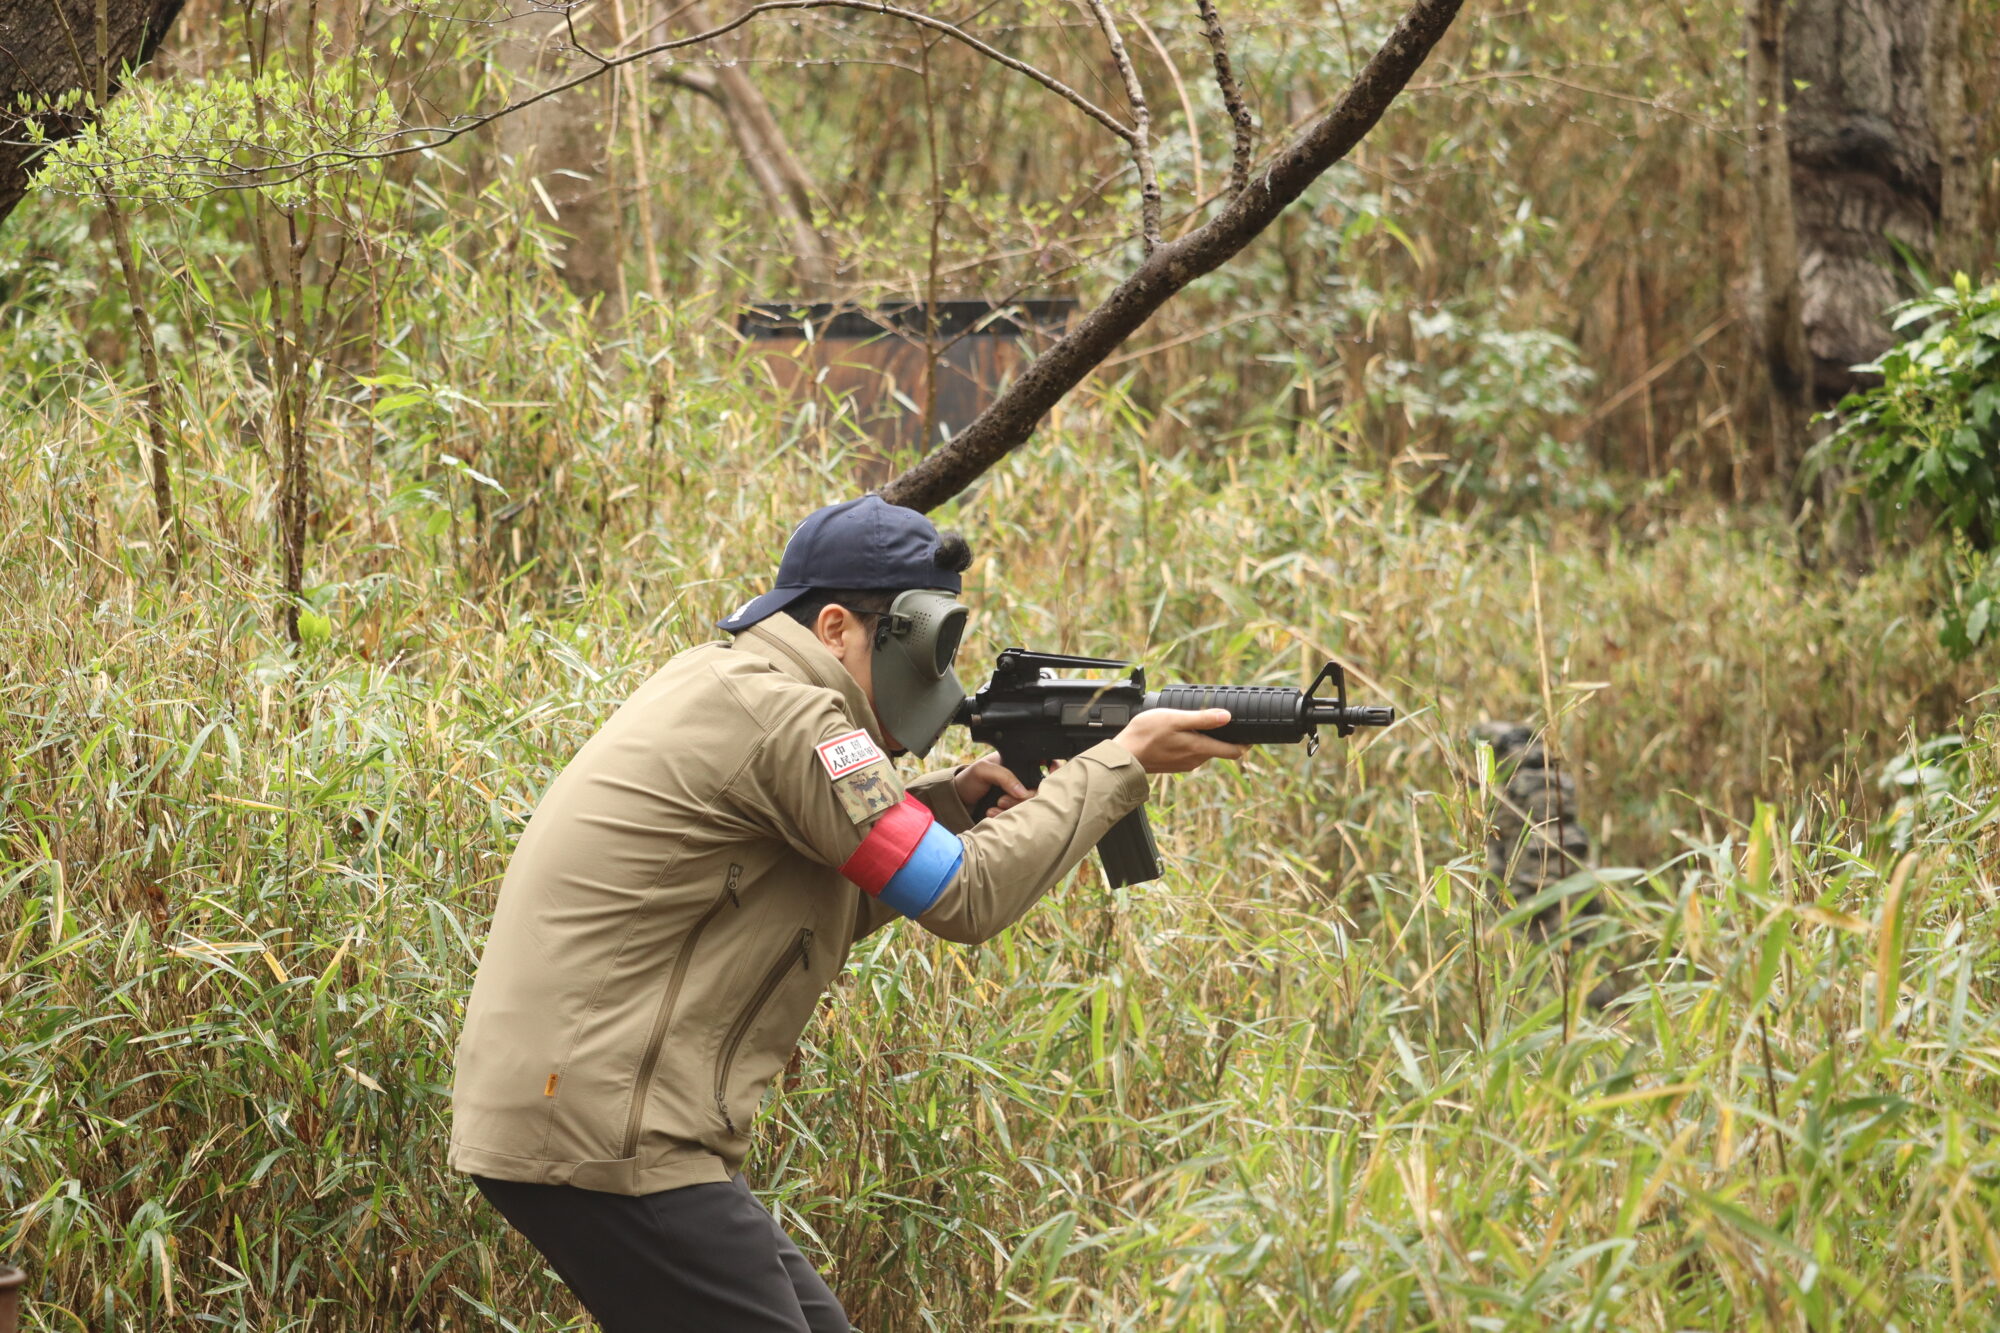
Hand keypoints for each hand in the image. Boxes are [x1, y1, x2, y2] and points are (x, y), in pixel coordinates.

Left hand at [953, 753, 1035, 813]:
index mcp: (1018, 764)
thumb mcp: (984, 770)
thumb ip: (1005, 776)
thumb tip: (1024, 793)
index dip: (1048, 772)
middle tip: (1001, 800)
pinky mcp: (1013, 810)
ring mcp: (1018, 796)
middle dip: (1021, 799)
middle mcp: (1022, 780)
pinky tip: (992, 812)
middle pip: (1037, 792)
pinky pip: (1019, 816)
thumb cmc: (969, 780)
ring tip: (996, 805)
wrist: (958, 801)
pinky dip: (1006, 815)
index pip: (1040, 768)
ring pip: (1029, 806)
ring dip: (1012, 808)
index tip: (1038, 781)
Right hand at [1111, 708, 1247, 772]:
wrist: (1123, 756)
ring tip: (1199, 721)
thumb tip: (1227, 717)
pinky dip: (1193, 743)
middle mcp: (1196, 760)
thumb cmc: (1146, 735)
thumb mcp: (1175, 719)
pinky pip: (1192, 753)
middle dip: (1224, 736)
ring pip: (1205, 750)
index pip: (1234, 752)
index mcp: (1200, 749)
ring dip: (1207, 739)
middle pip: (1220, 749)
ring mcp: (1185, 764)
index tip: (1250, 731)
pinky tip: (1182, 733)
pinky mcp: (1175, 765)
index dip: (1245, 742)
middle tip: (1221, 718)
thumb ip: (1202, 719)